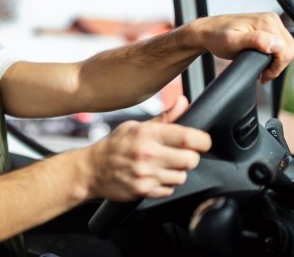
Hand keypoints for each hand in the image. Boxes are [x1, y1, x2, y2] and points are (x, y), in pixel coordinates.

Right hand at [84, 97, 210, 201]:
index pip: (188, 138)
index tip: (201, 141)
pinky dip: (165, 184)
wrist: (91, 169)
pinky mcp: (144, 191)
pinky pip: (169, 190)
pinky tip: (154, 176)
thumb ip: (164, 118)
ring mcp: (146, 174)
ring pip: (182, 177)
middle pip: (191, 160)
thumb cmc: (114, 145)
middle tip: (180, 154)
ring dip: (177, 172)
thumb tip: (183, 103)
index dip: (202, 140)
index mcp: (148, 134)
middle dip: (189, 157)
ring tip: (163, 165)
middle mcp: (148, 154)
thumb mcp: (136, 126)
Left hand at [190, 12, 293, 82]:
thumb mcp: (232, 42)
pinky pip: (280, 44)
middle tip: (262, 74)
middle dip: (278, 65)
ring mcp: (270, 22)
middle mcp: (271, 19)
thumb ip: (255, 41)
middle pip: (289, 49)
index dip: (276, 68)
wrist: (207, 31)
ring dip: (277, 61)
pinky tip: (262, 60)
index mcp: (266, 22)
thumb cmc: (216, 37)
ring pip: (287, 48)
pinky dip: (275, 55)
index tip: (263, 76)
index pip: (286, 51)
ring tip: (262, 69)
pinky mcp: (267, 26)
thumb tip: (275, 44)